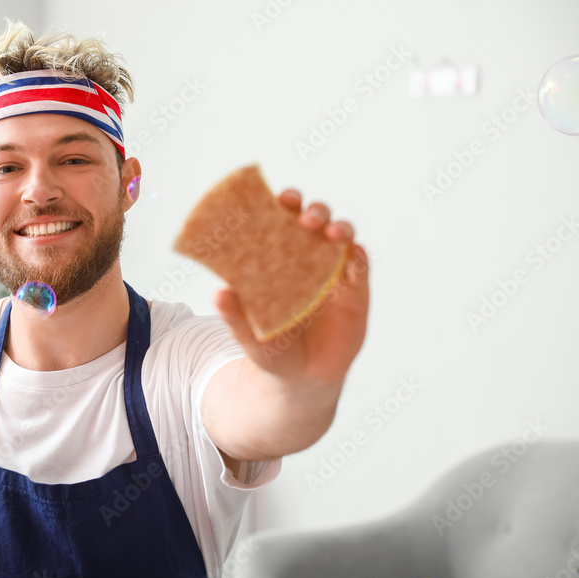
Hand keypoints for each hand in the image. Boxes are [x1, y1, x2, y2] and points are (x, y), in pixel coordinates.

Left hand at [213, 188, 369, 384]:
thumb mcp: (251, 336)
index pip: (283, 221)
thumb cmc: (273, 349)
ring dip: (339, 228)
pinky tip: (351, 255)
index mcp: (279, 259)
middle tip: (305, 219)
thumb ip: (236, 318)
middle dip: (314, 212)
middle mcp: (308, 258)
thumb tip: (218, 294)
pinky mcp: (356, 291)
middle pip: (316, 221)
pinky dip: (357, 256)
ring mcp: (334, 273)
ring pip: (342, 237)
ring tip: (331, 234)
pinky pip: (360, 266)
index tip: (281, 199)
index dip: (285, 204)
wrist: (302, 379)